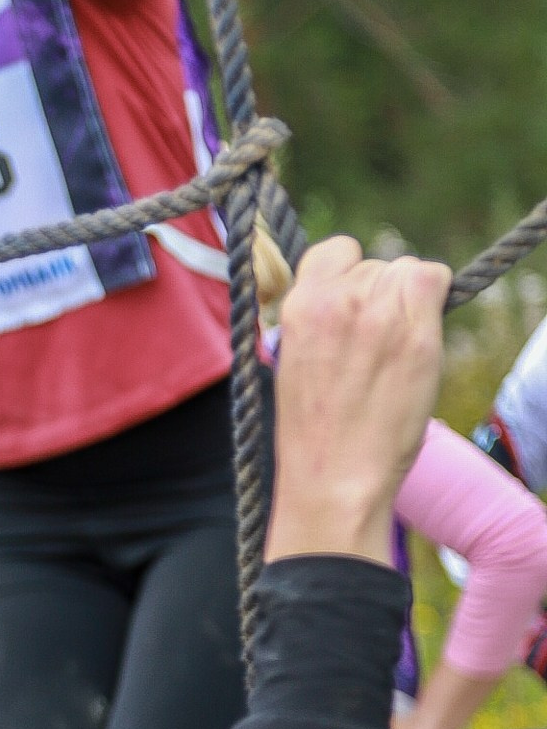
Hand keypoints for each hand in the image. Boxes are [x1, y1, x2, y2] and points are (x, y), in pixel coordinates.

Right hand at [264, 239, 450, 568]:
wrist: (335, 477)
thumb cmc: (314, 432)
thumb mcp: (294, 361)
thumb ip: (319, 318)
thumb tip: (354, 291)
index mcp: (298, 307)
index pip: (335, 250)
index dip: (349, 274)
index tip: (353, 305)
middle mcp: (337, 300)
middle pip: (376, 265)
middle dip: (380, 296)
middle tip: (374, 346)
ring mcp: (379, 313)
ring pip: (406, 271)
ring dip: (408, 300)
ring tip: (394, 348)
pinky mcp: (417, 332)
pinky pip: (435, 279)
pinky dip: (434, 297)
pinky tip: (421, 334)